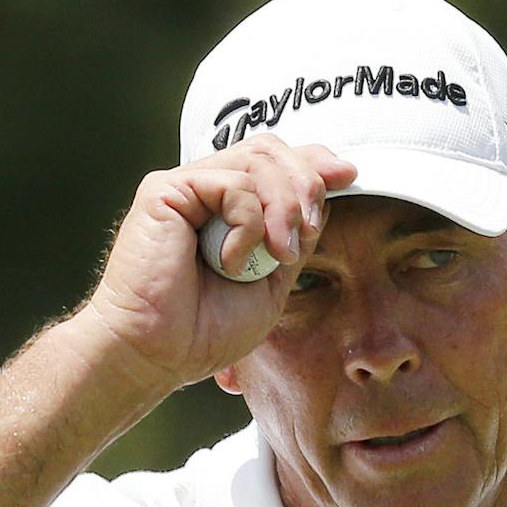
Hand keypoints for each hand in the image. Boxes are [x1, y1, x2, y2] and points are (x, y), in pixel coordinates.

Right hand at [77, 137, 356, 392]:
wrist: (158, 355)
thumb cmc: (204, 331)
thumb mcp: (272, 283)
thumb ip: (296, 237)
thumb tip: (328, 185)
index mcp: (227, 210)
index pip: (275, 162)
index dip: (313, 162)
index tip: (348, 176)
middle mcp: (205, 190)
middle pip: (271, 151)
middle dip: (305, 185)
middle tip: (308, 232)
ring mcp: (185, 187)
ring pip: (257, 160)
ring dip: (284, 207)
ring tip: (278, 255)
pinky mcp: (165, 190)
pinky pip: (232, 185)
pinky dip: (247, 225)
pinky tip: (231, 262)